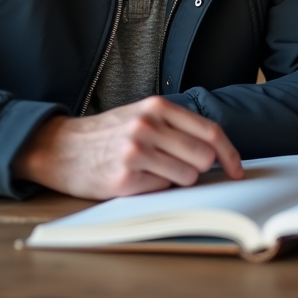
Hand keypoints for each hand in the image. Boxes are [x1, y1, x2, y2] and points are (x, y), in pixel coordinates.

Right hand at [12, 96, 243, 199]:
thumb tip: (215, 151)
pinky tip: (135, 179)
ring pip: (187, 177)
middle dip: (200, 168)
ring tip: (152, 171)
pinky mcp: (124, 178)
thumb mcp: (141, 115)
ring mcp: (135, 152)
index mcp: (156, 107)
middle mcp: (147, 126)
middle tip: (180, 168)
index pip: (210, 131)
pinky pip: (162, 190)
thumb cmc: (107, 134)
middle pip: (204, 157)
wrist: (59, 148)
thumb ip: (175, 126)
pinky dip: (155, 189)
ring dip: (176, 180)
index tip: (237, 169)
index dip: (230, 153)